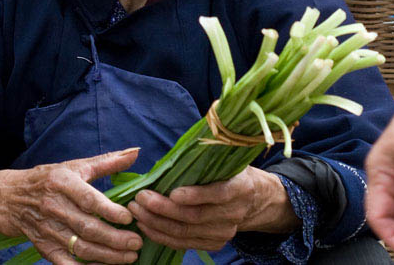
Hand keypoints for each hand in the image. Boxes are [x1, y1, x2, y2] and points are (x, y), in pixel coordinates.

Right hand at [0, 148, 143, 264]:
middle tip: (136, 243)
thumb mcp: (75, 166)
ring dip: (106, 255)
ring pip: (80, 247)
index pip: (89, 199)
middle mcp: (54, 206)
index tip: (130, 217)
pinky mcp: (43, 247)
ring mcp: (47, 229)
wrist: (8, 197)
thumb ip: (107, 161)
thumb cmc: (49, 178)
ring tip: (128, 257)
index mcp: (64, 182)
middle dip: (114, 238)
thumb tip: (136, 152)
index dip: (110, 210)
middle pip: (87, 227)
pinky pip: (64, 263)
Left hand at [127, 166, 298, 251]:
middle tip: (141, 198)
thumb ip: (209, 156)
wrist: (256, 199)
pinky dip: (162, 235)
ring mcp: (224, 232)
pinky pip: (183, 243)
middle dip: (163, 208)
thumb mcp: (230, 159)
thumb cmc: (234, 172)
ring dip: (157, 223)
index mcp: (241, 188)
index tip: (173, 192)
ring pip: (185, 233)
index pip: (218, 195)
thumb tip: (179, 151)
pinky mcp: (214, 243)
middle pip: (195, 216)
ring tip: (137, 211)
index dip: (195, 195)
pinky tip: (146, 225)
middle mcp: (234, 213)